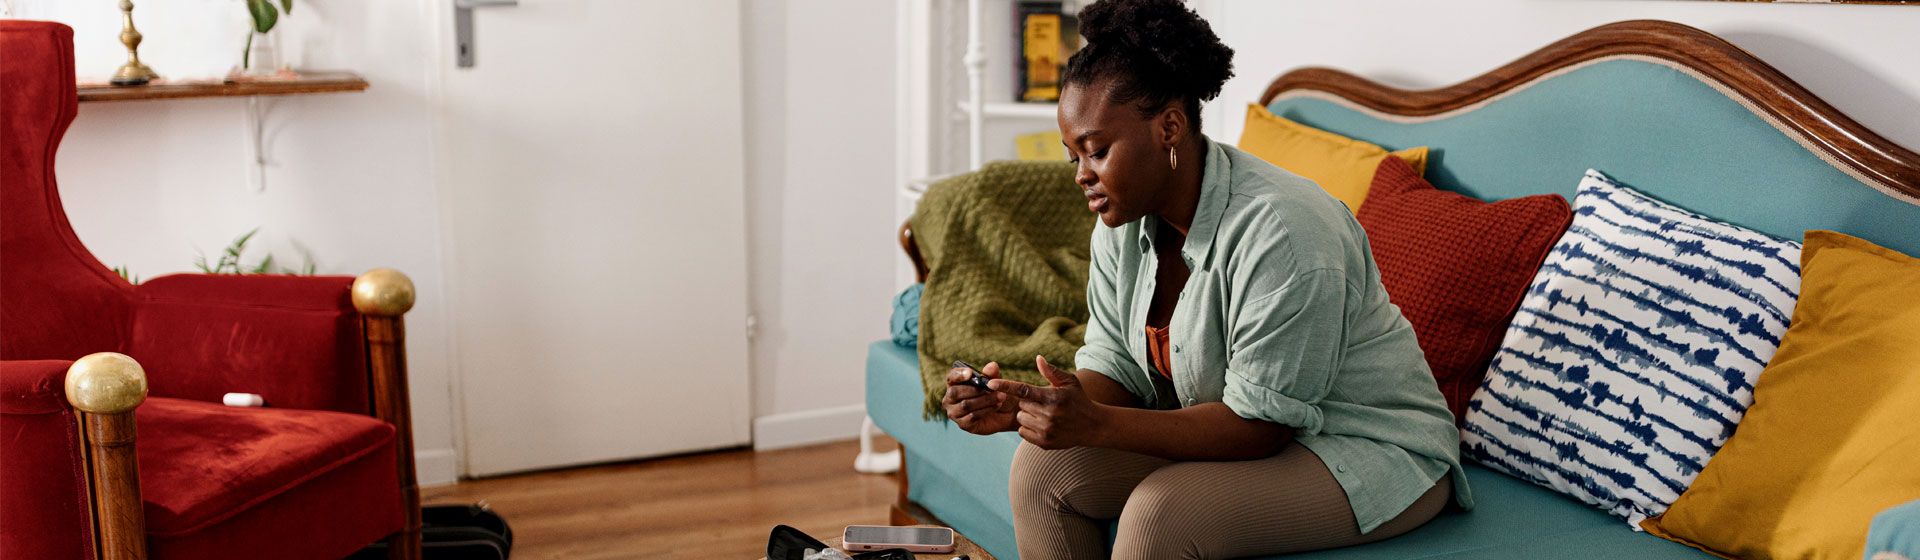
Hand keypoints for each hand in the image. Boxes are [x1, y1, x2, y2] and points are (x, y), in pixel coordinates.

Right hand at [943, 362, 1019, 434]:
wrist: (1005, 412)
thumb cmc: (995, 392)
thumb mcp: (995, 380)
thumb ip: (992, 373)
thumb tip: (991, 366)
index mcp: (954, 384)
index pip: (950, 377)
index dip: (958, 375)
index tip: (970, 373)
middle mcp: (950, 398)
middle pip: (955, 393)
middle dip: (975, 390)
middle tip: (992, 388)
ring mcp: (954, 413)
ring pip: (965, 405)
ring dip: (985, 400)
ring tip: (1000, 397)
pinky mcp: (963, 424)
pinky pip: (972, 416)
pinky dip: (986, 410)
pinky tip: (997, 405)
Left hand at [990, 355, 1108, 449]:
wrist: (1092, 426)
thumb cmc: (1078, 399)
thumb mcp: (1069, 382)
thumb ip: (1051, 371)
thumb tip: (1038, 358)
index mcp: (1053, 397)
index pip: (1024, 390)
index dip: (1006, 386)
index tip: (990, 383)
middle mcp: (1049, 415)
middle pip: (1021, 405)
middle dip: (1028, 403)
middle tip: (1043, 403)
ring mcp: (1046, 430)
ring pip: (1020, 419)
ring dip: (1027, 415)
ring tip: (1044, 415)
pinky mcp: (1044, 443)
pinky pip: (1023, 432)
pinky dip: (1029, 428)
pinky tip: (1043, 425)